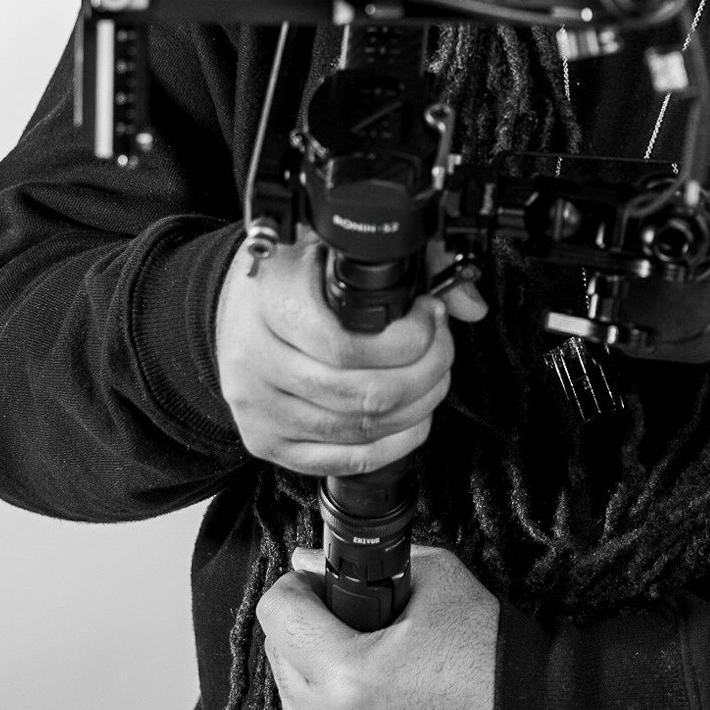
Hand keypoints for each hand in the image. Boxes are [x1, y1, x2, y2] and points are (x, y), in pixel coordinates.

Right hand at [215, 233, 487, 477]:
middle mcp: (255, 359)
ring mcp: (260, 408)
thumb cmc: (294, 278)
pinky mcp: (269, 442)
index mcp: (269, 302)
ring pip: (361, 429)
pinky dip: (396, 443)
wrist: (241, 313)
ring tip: (433, 375)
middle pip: (363, 393)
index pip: (347, 344)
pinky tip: (414, 416)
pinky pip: (347, 459)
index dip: (408, 337)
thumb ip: (410, 263)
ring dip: (418, 404)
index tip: (432, 315)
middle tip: (442, 346)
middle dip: (426, 370)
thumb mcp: (340, 249)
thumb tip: (469, 301)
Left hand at [255, 544, 499, 709]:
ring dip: (311, 676)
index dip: (296, 585)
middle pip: (278, 659)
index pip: (277, 614)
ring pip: (292, 708)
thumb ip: (368, 565)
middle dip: (303, 628)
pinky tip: (368, 699)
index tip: (317, 583)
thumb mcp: (439, 581)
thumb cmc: (492, 659)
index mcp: (345, 675)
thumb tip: (308, 562)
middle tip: (343, 614)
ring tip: (359, 656)